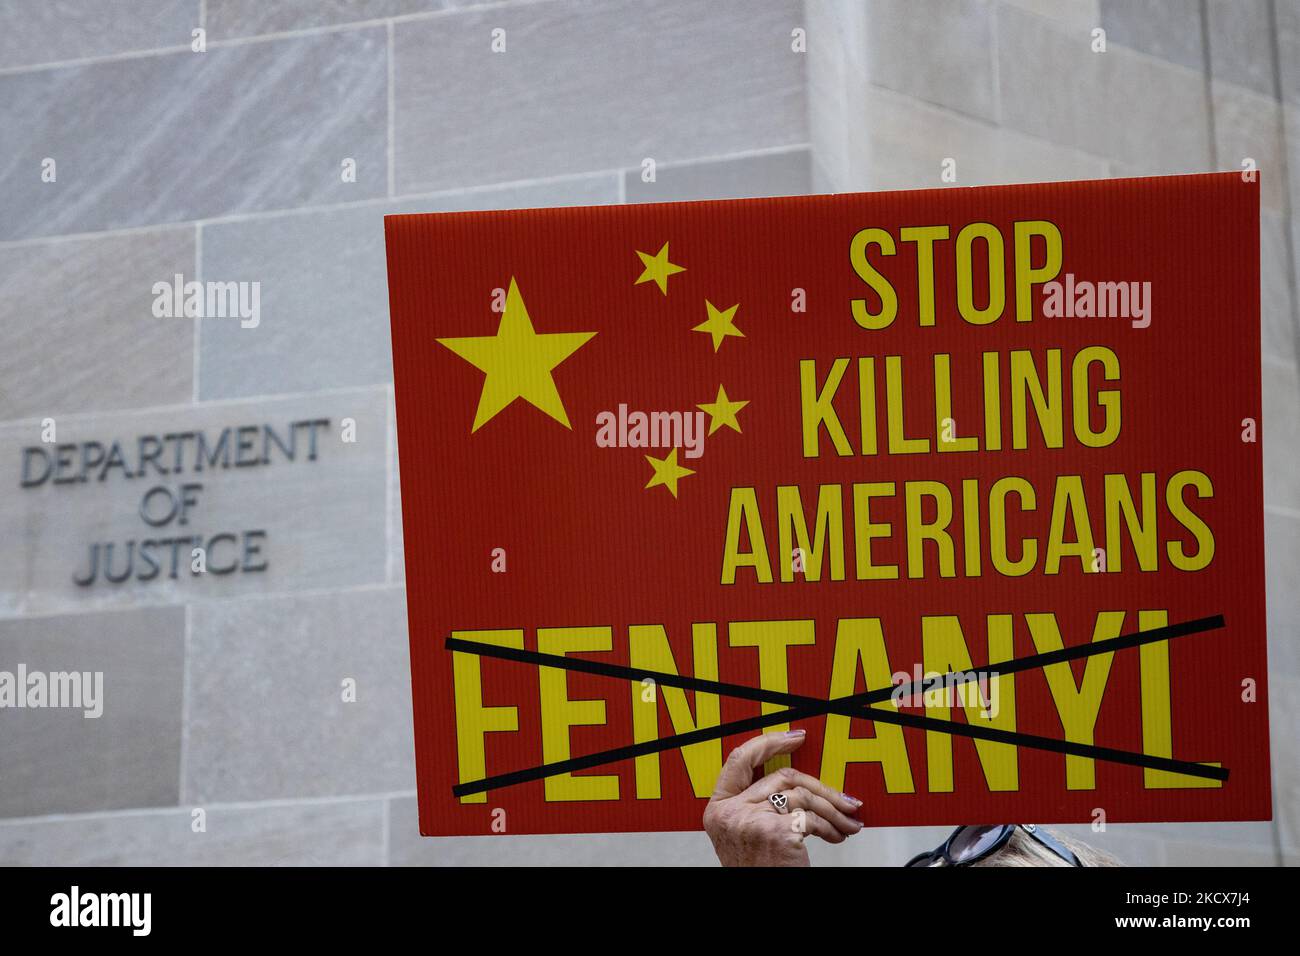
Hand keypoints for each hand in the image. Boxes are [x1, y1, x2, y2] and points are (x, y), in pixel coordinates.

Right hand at [703, 729, 863, 865]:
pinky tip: (838, 835)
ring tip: (847, 821)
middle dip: (820, 785)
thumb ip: (757, 806)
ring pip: (803, 796)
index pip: (739, 760)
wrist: (760, 900)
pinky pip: (812, 819)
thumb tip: (797, 784)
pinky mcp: (775, 832)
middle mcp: (730, 812)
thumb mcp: (745, 836)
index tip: (794, 737)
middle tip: (842, 795)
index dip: (769, 742)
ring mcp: (751, 820)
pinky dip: (831, 827)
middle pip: (782, 776)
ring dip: (833, 809)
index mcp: (718, 809)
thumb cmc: (758, 870)